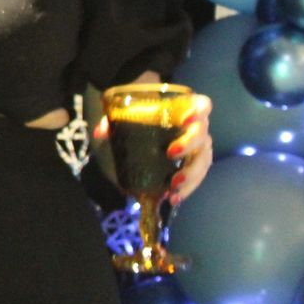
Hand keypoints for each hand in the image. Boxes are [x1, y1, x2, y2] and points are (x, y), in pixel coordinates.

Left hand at [91, 92, 215, 203]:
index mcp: (186, 109)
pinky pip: (197, 177)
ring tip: (173, 187)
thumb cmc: (144, 116)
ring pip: (203, 160)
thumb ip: (113, 120)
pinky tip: (173, 198)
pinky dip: (187, 189)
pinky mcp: (194, 165)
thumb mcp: (127, 114)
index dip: (198, 111)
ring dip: (191, 175)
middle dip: (189, 145)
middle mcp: (197, 128)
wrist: (150, 124)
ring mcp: (198, 147)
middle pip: (202, 135)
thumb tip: (100, 133)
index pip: (202, 105)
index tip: (185, 120)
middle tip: (170, 154)